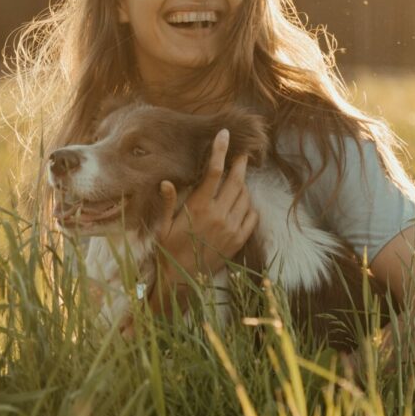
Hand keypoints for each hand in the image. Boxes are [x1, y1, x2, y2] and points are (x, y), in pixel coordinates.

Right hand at [154, 128, 258, 285]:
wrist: (181, 280)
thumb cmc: (168, 250)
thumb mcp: (163, 225)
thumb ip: (168, 202)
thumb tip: (166, 182)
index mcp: (198, 208)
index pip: (213, 172)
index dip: (220, 151)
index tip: (225, 135)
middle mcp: (218, 215)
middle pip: (235, 181)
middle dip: (240, 164)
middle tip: (242, 154)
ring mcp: (231, 228)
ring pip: (245, 197)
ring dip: (243, 186)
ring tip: (238, 181)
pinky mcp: (238, 240)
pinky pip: (251, 217)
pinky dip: (249, 207)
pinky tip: (242, 204)